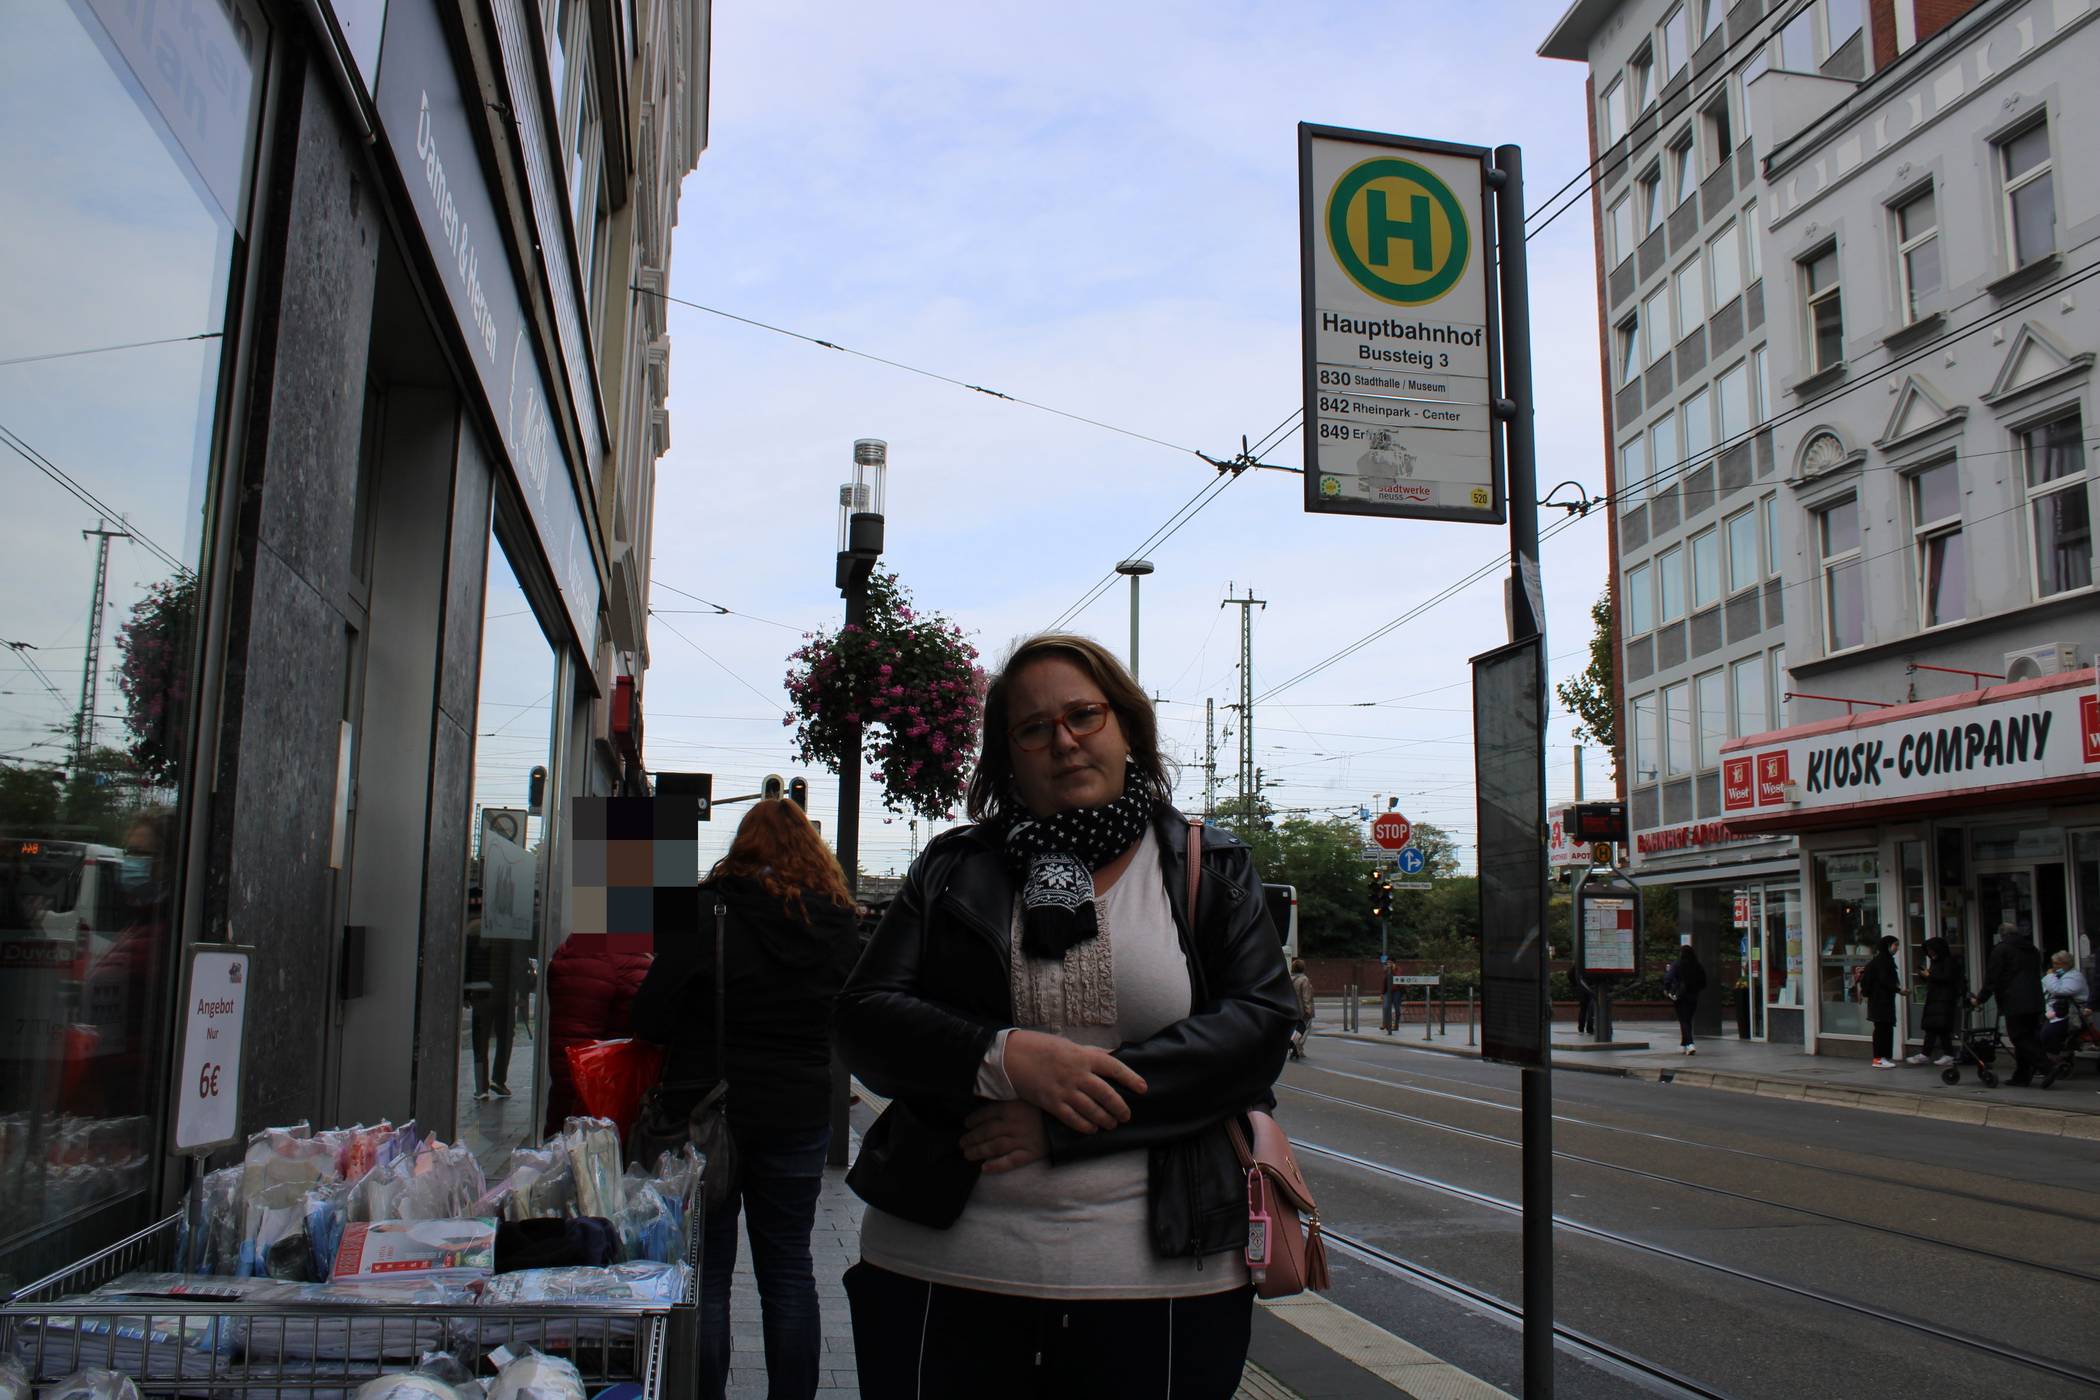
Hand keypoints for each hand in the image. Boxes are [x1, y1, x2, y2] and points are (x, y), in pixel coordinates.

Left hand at [960, 1101, 1046, 1173]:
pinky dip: (997, 1166)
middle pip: (987, 1132)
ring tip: (968, 1154)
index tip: (966, 1124)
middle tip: (961, 1143)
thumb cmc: (1047, 1103)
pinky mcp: (1031, 1152)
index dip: (973, 1120)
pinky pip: (1011, 1161)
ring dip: (978, 1151)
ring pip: (995, 1146)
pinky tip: (984, 1168)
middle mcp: (1014, 1123)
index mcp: (1011, 1107)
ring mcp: (1023, 1139)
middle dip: (972, 1138)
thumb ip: (1010, 1096)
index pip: (986, 1114)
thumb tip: (987, 1095)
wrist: (1072, 1117)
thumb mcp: (1027, 1093)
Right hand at [1002, 1029, 1146, 1133]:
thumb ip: (1091, 1052)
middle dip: (1120, 1108)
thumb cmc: (1041, 1047)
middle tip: (1126, 1116)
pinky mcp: (1052, 1103)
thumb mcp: (1069, 1044)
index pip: (1115, 1068)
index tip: (1143, 1088)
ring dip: (1105, 1119)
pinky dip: (1085, 1126)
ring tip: (1111, 1124)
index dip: (1131, 1078)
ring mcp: (1065, 1090)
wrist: (1013, 1057)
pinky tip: (1092, 1129)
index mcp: (1084, 1056)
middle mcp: (1078, 1074)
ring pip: (1092, 1110)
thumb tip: (1112, 1055)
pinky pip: (1073, 1119)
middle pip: (1107, 1095)